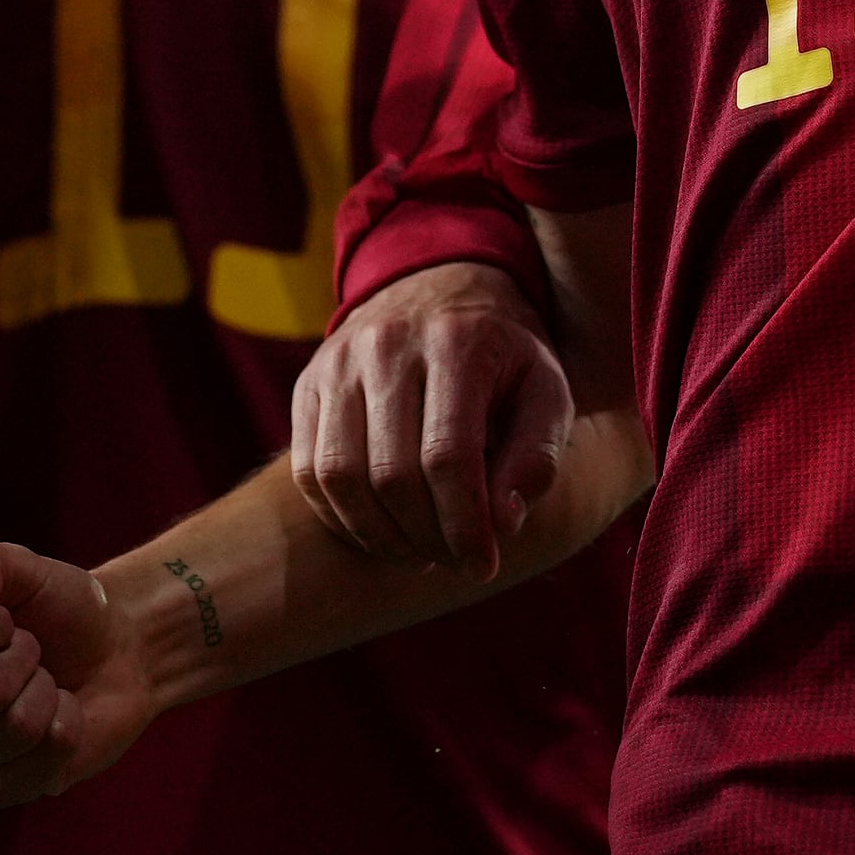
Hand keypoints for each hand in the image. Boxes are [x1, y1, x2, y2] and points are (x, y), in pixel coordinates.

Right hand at [0, 539, 155, 807]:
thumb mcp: (15, 567)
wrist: (110, 652)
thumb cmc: (51, 608)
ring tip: (40, 683)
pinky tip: (53, 717)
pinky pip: (47, 757)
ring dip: (46, 691)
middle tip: (28, 650)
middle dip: (23, 658)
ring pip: (16, 727)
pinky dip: (66, 724)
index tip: (4, 617)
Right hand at [292, 260, 570, 577]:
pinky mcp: (310, 382)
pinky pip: (308, 469)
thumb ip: (536, 456)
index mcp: (458, 343)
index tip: (482, 565)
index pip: (449, 457)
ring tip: (417, 553)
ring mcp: (340, 361)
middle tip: (451, 560)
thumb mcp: (546, 393)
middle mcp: (389, 344)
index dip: (464, 526)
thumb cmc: (504, 358)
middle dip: (425, 537)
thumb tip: (501, 523)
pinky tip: (379, 531)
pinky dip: (340, 517)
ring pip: (340, 476)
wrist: (442, 289)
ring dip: (379, 536)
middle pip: (392, 473)